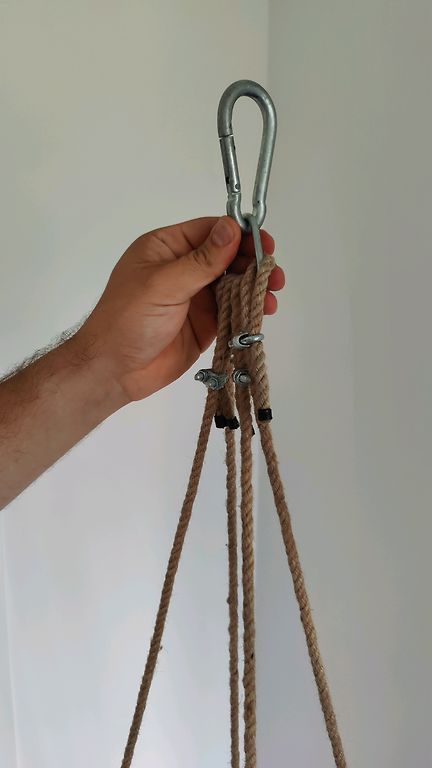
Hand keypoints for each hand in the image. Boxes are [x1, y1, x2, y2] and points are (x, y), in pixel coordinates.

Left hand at [77, 216, 284, 401]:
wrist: (114, 370)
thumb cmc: (128, 319)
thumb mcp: (164, 284)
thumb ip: (202, 260)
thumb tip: (232, 228)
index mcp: (166, 248)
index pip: (209, 231)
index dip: (238, 234)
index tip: (264, 244)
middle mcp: (183, 268)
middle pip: (227, 256)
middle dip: (253, 262)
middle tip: (274, 273)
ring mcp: (195, 296)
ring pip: (234, 283)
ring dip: (255, 286)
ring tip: (273, 293)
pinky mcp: (205, 323)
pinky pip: (233, 310)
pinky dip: (250, 309)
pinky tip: (264, 311)